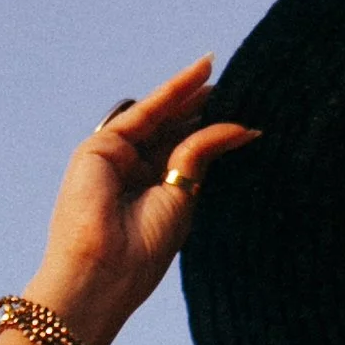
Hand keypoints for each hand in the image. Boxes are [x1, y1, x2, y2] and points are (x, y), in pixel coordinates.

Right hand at [24, 58, 257, 344]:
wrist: (103, 272)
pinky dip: (172, 93)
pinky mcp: (99, 146)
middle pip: (171, 131)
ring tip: (220, 72)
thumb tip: (241, 127)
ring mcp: (114, 157)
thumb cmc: (142, 251)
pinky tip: (200, 77)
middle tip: (236, 85)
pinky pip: (145, 113)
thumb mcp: (182, 197)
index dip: (211, 133)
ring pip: (159, 117)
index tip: (244, 118)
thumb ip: (200, 156)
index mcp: (152, 194)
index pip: (184, 154)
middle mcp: (132, 173)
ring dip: (188, 93)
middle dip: (201, 109)